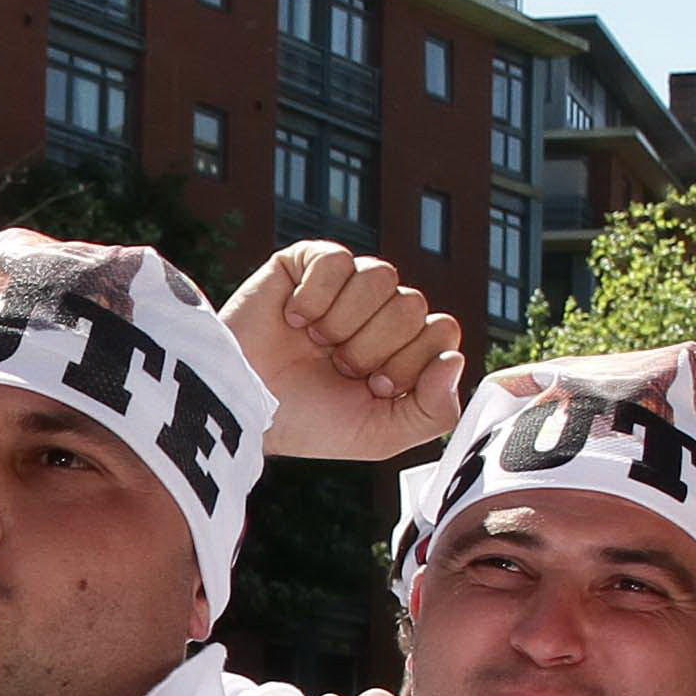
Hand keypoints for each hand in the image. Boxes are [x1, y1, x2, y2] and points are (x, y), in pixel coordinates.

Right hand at [228, 242, 462, 460]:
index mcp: (405, 347)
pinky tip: (293, 320)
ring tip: (316, 343)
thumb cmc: (309, 422)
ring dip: (344, 322)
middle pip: (412, 304)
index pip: (442, 331)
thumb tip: (454, 359)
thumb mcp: (380, 435)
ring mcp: (347, 284)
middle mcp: (380, 311)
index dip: (410, 361)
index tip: (373, 386)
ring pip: (382, 276)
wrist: (241, 408)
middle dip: (372, 347)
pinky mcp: (309, 262)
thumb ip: (434, 412)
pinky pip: (337, 260)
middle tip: (338, 367)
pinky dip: (313, 298)